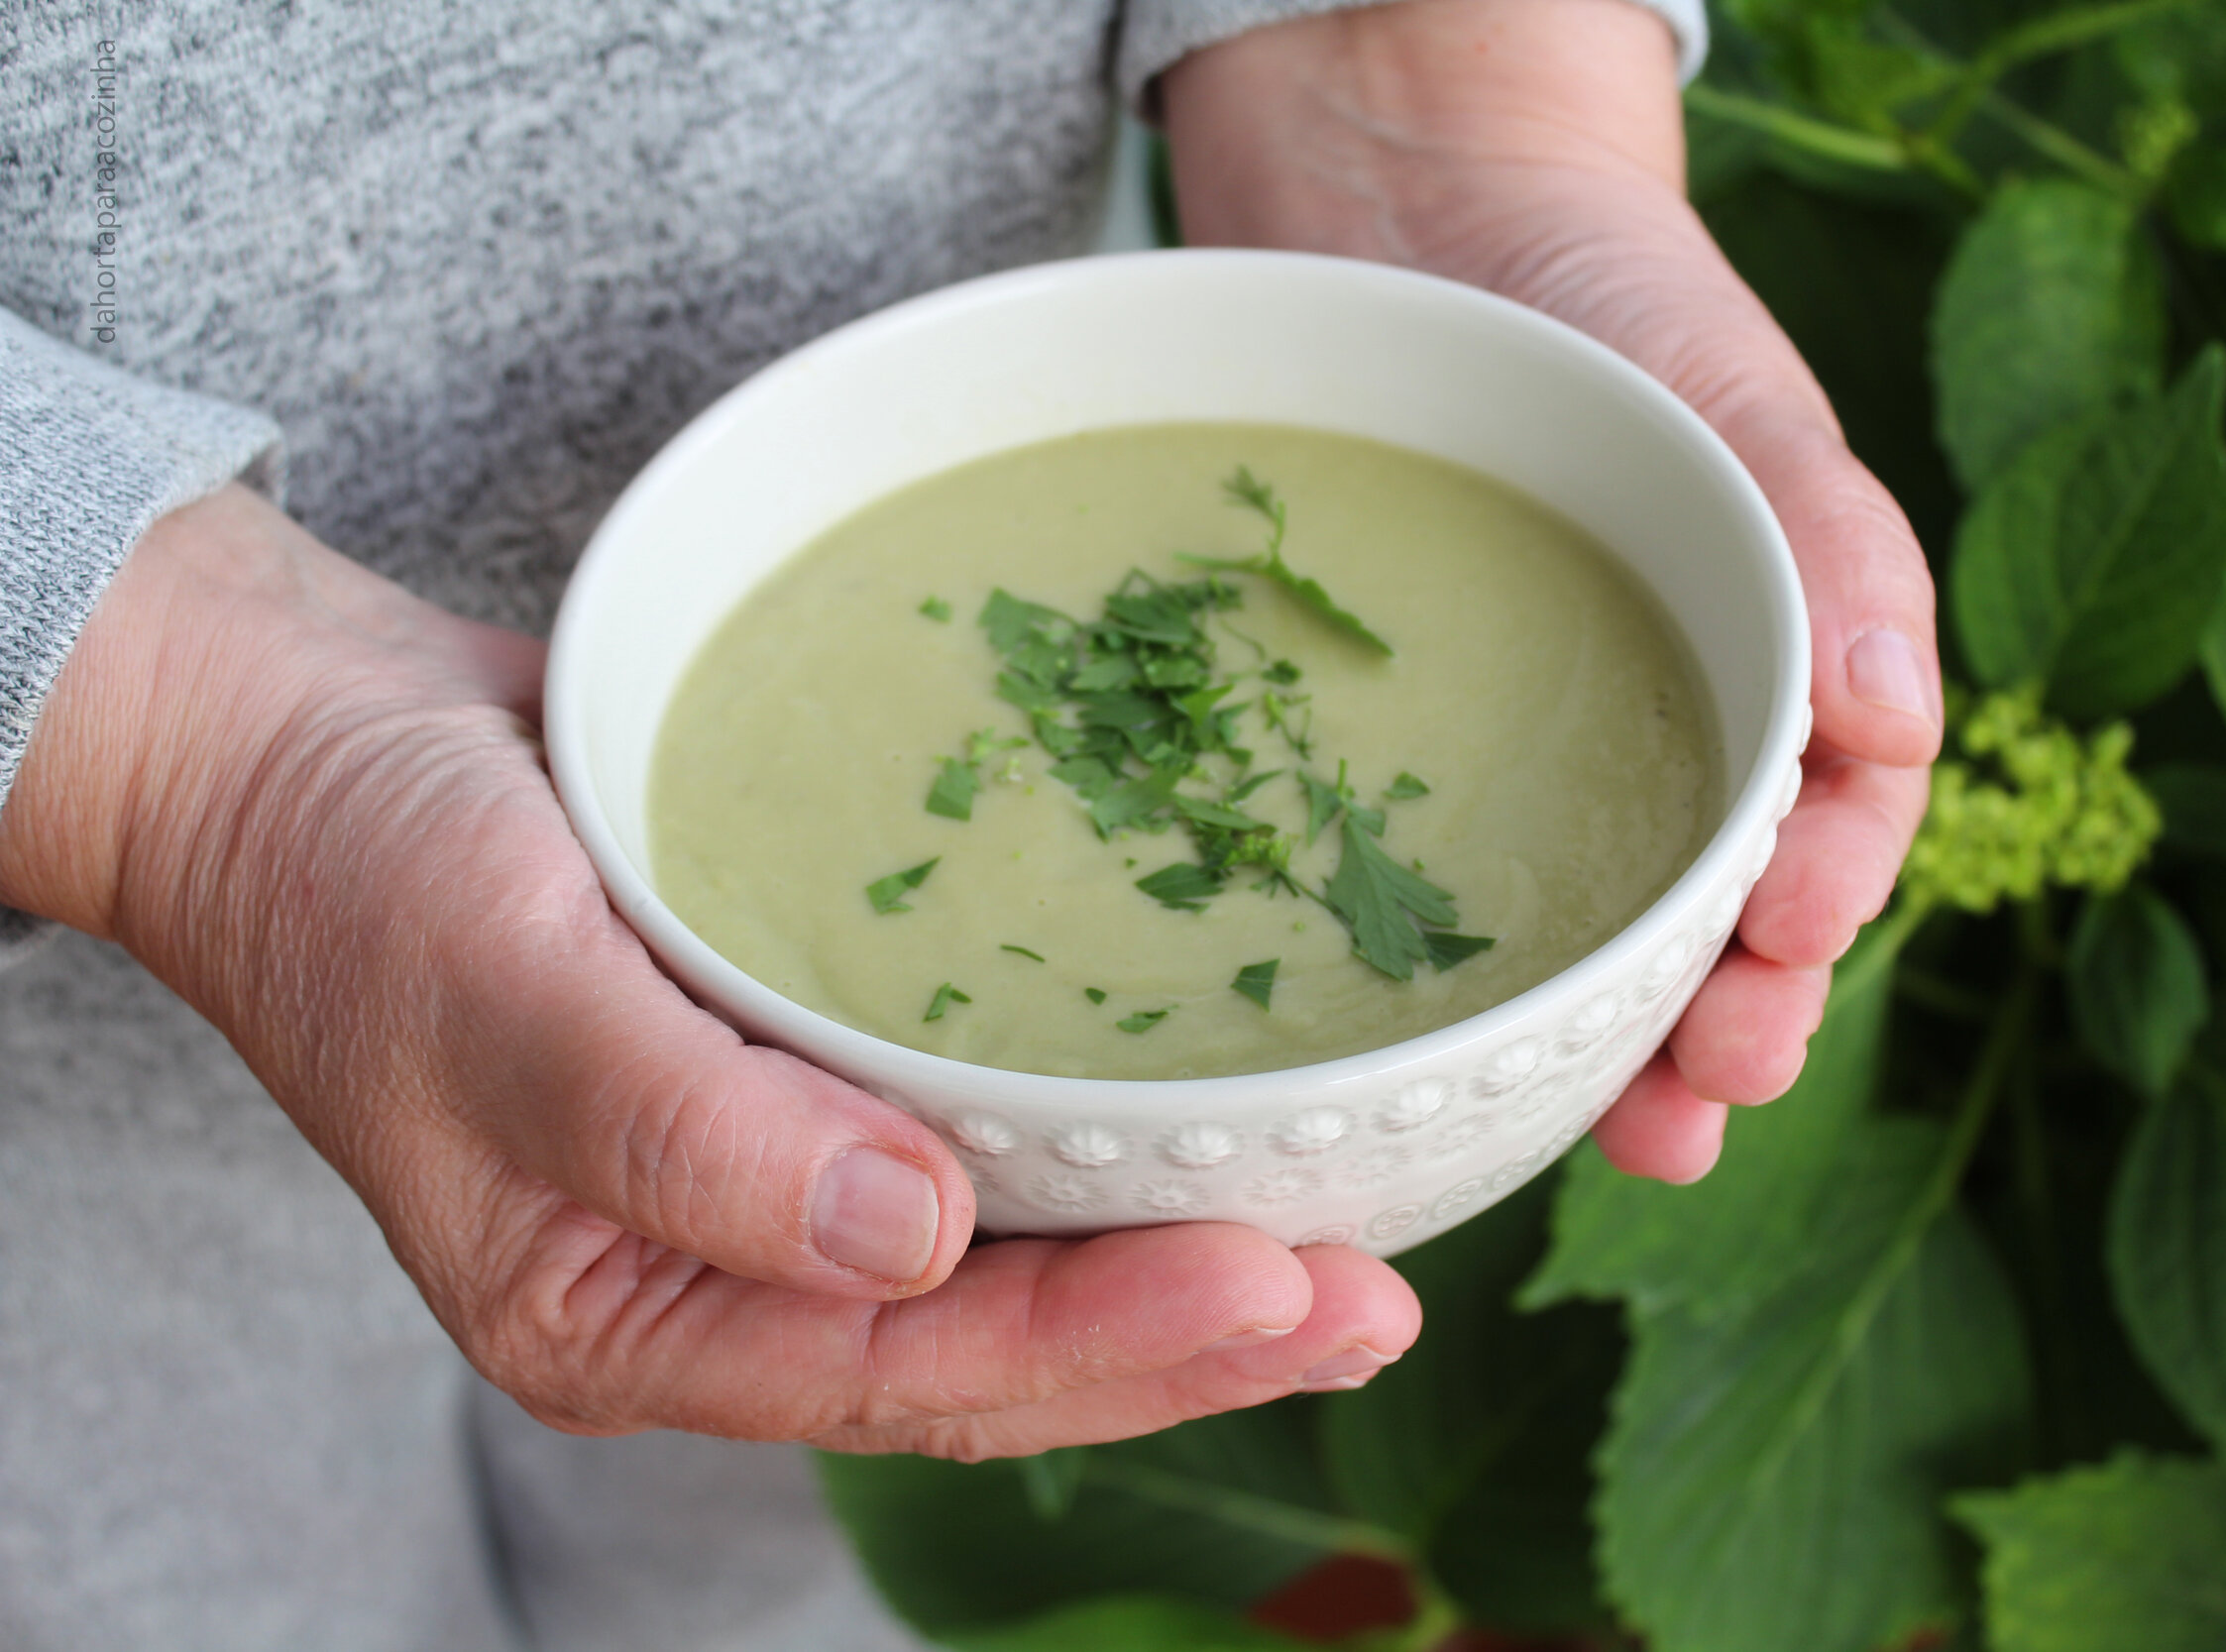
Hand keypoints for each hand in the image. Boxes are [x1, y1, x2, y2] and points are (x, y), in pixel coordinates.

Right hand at [0, 485, 1418, 1454]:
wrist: (300, 747)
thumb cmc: (361, 869)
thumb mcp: (498, 993)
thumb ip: (691, 1138)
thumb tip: (913, 1242)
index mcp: (633, 1316)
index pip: (911, 1372)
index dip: (1108, 1341)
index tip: (1282, 1285)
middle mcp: (720, 1273)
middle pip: (994, 1353)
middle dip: (1191, 1332)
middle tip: (1379, 1295)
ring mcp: (768, 1180)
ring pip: (1007, 1263)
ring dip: (1172, 1252)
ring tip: (1352, 1240)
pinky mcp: (803, 1072)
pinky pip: (977, 1144)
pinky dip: (1097, 1147)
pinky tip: (1212, 1120)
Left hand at [1168, 0, 1941, 1181]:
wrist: (1406, 202)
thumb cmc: (1594, 277)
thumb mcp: (1727, 379)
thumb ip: (1826, 530)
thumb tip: (1898, 713)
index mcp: (1784, 643)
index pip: (1840, 808)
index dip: (1816, 910)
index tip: (1773, 972)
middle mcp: (1680, 714)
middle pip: (1731, 908)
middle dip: (1729, 1026)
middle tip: (1693, 1113)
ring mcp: (1555, 742)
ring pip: (1610, 928)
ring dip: (1626, 1047)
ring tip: (1617, 1135)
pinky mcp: (1426, 752)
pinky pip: (1457, 883)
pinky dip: (1479, 980)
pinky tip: (1455, 1061)